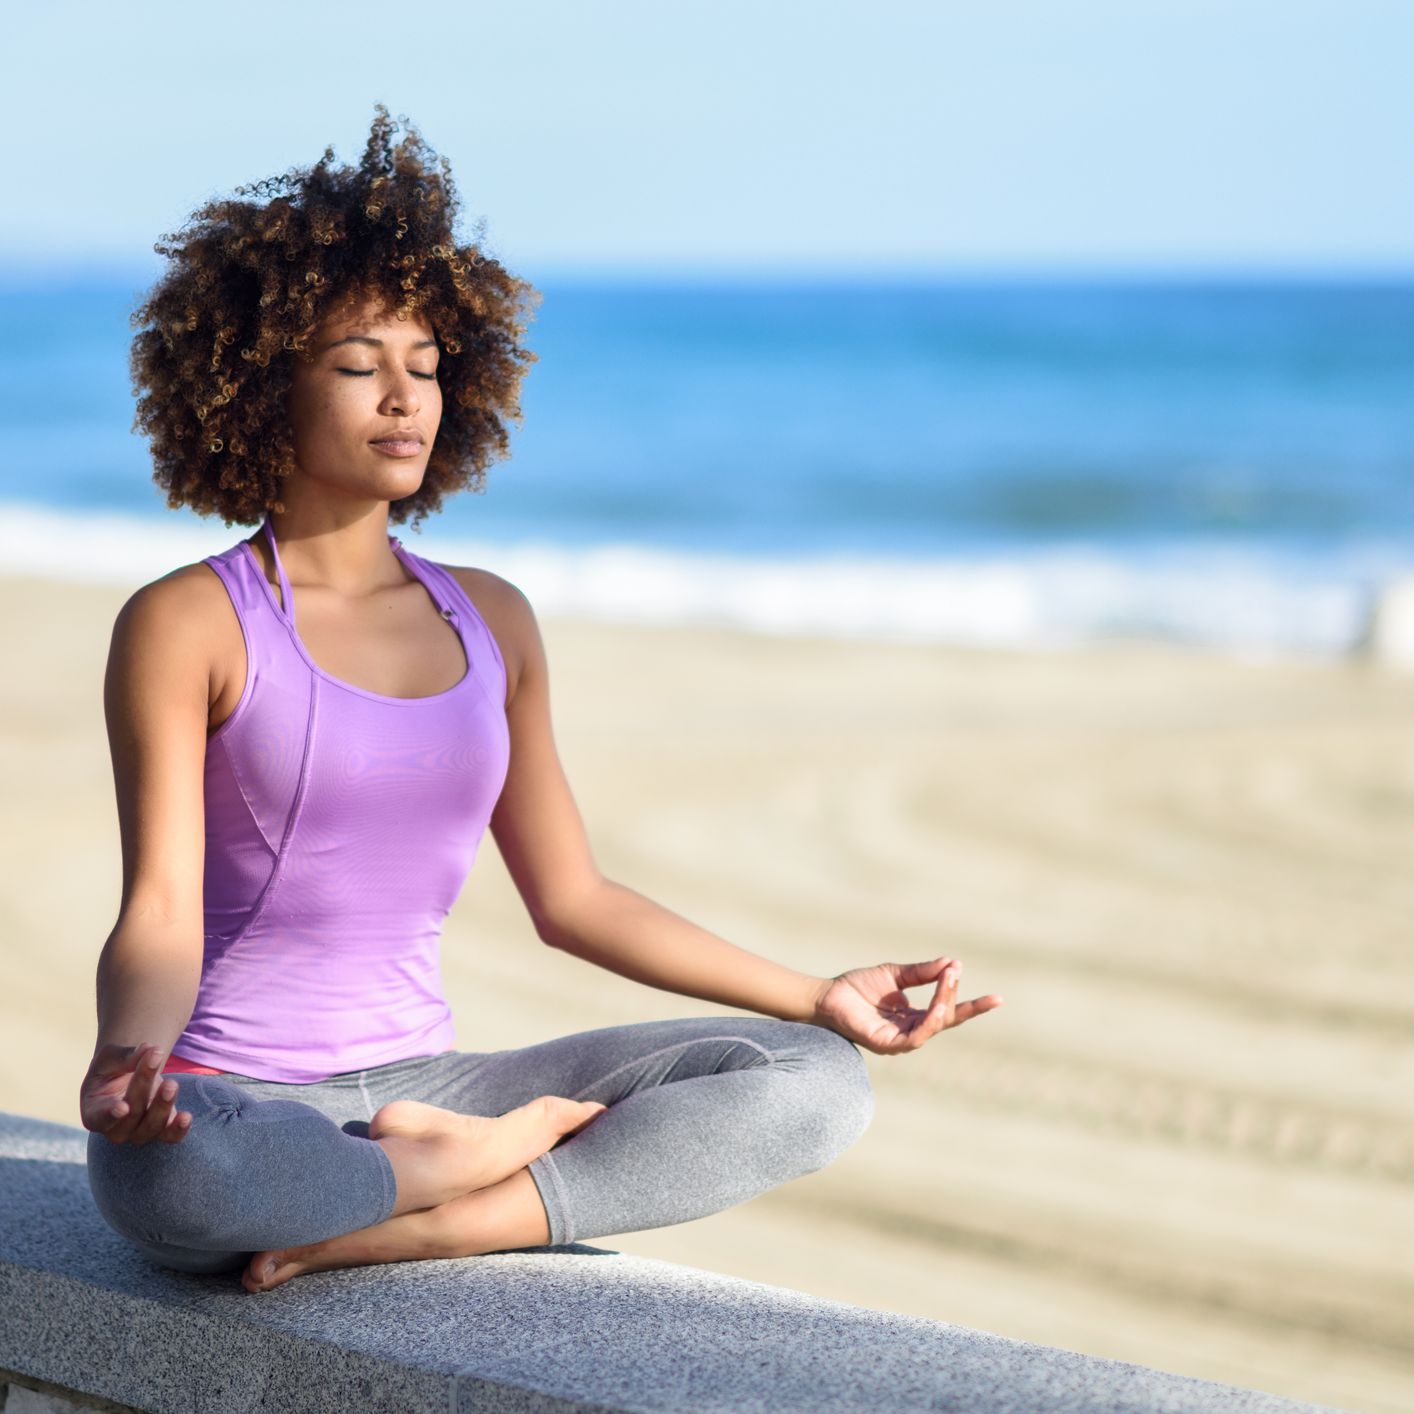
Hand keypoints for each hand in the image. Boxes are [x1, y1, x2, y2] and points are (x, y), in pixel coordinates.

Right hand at [81, 1041, 191, 1145]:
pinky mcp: (161, 1130)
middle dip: (144, 1085)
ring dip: (163, 1105)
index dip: (110, 1114)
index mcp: (94, 1112)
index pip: (100, 1117)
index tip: (122, 1107)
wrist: (127, 1077)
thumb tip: (148, 1049)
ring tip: (171, 1084)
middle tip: (154, 1058)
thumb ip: (127, 1056)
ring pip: (152, 1126)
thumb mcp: (111, 1058)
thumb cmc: (112, 1068)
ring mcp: (138, 1133)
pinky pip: (170, 1136)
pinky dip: (179, 1129)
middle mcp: (115, 1129)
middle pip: (132, 1113)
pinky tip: (186, 1117)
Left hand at [809, 957, 1002, 1054]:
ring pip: (933, 1026)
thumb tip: (952, 963)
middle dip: (955, 996)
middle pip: (945, 1018)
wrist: (828, 995)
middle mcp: (912, 1031)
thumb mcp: (895, 974)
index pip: (950, 1012)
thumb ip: (922, 972)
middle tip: (956, 972)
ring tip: (948, 980)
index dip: (973, 1006)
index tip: (999, 998)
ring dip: (943, 1003)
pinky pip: (915, 1037)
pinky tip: (935, 1007)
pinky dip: (928, 1022)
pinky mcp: (888, 1045)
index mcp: (915, 1016)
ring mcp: (901, 1041)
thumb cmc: (858, 987)